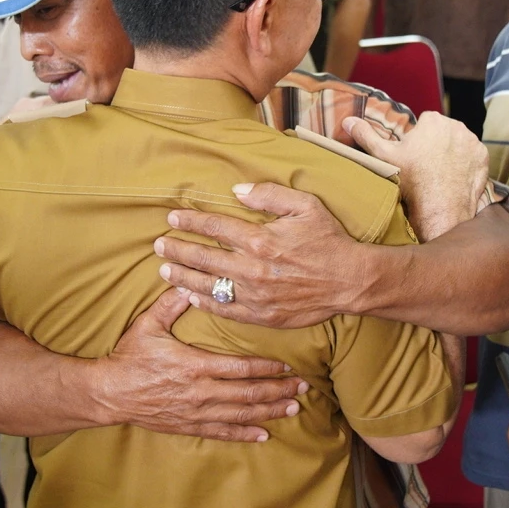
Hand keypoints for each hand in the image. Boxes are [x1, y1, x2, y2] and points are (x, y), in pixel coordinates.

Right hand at [95, 287, 307, 441]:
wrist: (109, 393)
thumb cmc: (129, 358)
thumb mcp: (147, 326)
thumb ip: (170, 305)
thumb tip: (188, 282)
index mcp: (195, 365)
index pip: (240, 368)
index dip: (267, 368)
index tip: (287, 366)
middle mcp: (201, 392)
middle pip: (248, 393)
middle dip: (278, 390)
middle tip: (302, 387)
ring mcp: (196, 412)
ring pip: (240, 414)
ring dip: (269, 411)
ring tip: (292, 408)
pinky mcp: (189, 426)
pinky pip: (222, 432)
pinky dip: (245, 434)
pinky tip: (264, 434)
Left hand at [153, 183, 371, 328]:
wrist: (350, 281)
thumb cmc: (328, 241)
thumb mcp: (305, 206)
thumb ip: (269, 195)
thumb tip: (237, 191)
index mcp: (260, 239)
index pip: (215, 227)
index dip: (190, 221)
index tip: (173, 218)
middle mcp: (253, 268)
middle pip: (204, 257)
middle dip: (177, 250)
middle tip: (158, 245)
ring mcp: (255, 295)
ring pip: (208, 285)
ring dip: (182, 277)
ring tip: (164, 271)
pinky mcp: (262, 315)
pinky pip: (226, 310)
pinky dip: (205, 303)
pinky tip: (190, 296)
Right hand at [344, 111, 487, 240]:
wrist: (439, 207)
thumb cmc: (411, 180)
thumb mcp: (383, 156)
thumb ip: (366, 134)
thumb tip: (347, 120)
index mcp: (433, 120)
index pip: (425, 124)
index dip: (418, 141)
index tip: (414, 157)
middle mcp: (456, 125)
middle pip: (443, 132)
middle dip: (437, 144)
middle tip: (427, 167)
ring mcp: (473, 142)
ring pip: (459, 143)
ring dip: (452, 153)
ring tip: (441, 173)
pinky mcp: (484, 157)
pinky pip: (474, 156)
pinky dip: (467, 164)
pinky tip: (455, 177)